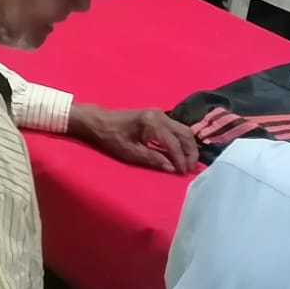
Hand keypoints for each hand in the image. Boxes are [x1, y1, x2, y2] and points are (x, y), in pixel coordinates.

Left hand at [68, 104, 198, 173]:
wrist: (98, 121)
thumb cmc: (111, 137)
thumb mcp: (130, 153)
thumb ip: (153, 159)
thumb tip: (172, 169)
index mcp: (153, 123)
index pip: (174, 144)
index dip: (181, 160)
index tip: (183, 174)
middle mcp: (160, 115)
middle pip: (185, 133)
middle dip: (190, 152)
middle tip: (190, 169)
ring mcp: (159, 114)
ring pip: (183, 130)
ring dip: (188, 146)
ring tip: (186, 163)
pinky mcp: (157, 116)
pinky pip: (176, 128)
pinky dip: (181, 141)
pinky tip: (179, 153)